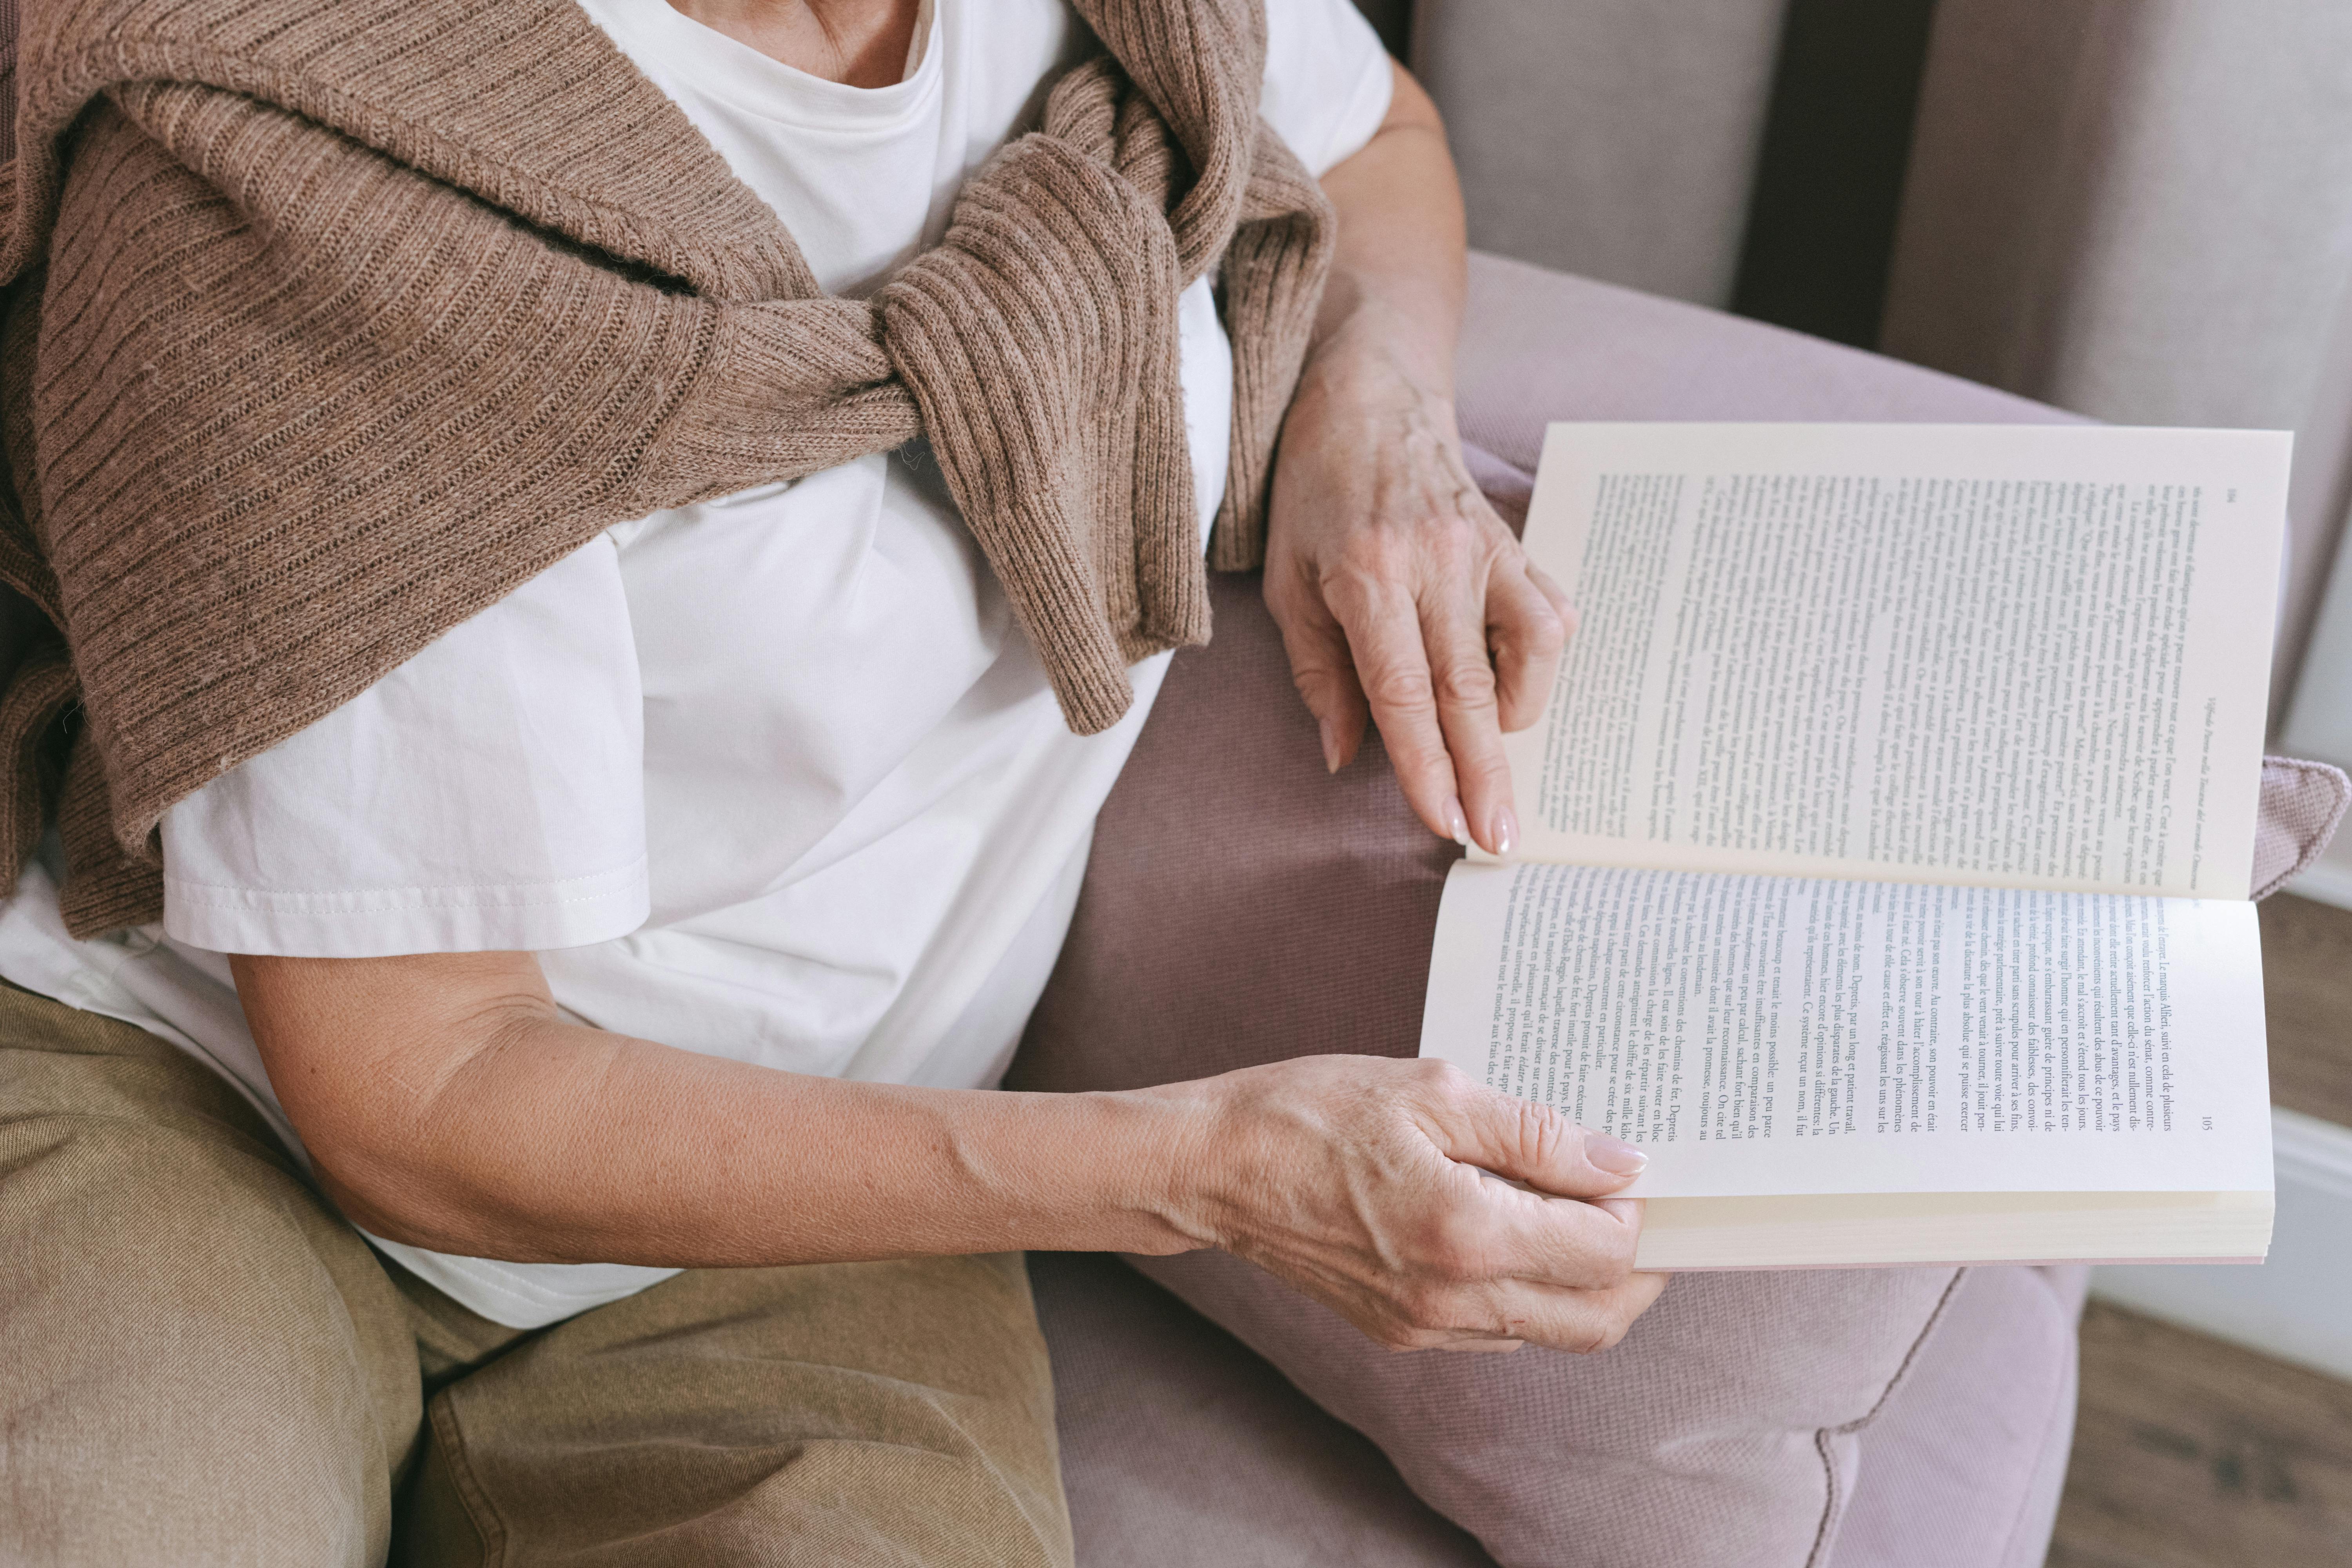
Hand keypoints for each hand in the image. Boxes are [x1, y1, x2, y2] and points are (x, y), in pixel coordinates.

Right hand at [1163, 1055, 1666, 1352]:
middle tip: (1635, 1207)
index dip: (1636, 1210)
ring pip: (1551, 1332)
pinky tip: (1511, 1230)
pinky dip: (1529, 1293)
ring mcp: (1425, 1326)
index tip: (1628, 1166)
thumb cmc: (1309, 1114)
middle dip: (1637, 1268)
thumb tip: (1619, 1165)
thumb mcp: (1431, 1091)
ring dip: (1584, 1283)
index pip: (1604, 1252)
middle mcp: (1451, 1299)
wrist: (1212, 1169)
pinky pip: (1498, 1331)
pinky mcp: (1401, 1332)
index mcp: (1465, 1233)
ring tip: (1573, 1211)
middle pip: (1597, 1318)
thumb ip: (1534, 1134)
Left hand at [1265, 332, 1571, 856]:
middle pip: (1470, 691)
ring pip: (1529, 653)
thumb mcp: (1289, 583)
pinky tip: (1512, 682)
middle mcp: (1436, 563)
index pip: (1406, 695)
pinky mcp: (1516, 540)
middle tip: (1500, 840)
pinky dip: (1540, 662)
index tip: (1445, 824)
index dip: (1428, 768)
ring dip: (1516, 718)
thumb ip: (1318, 674)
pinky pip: (1550, 614)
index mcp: (1368, 576)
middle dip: (1486, 776)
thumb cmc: (1315, 491)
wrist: (1370, 395)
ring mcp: (1486, 549)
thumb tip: (1344, 757)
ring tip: (1492, 751)